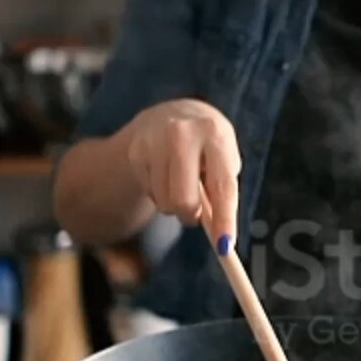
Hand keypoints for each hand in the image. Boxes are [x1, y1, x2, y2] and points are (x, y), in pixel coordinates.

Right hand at [124, 99, 241, 253]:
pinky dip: (159, 193)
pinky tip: (164, 173)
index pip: (222, 185)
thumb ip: (222, 194)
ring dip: (174, 205)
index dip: (225, 218)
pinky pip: (149, 192)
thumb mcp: (223, 161)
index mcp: (215, 133)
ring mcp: (154, 140)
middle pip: (184, 200)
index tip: (225, 245)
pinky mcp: (135, 150)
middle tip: (195, 213)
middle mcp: (183, 133)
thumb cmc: (208, 149)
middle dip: (190, 215)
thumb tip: (221, 241)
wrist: (174, 114)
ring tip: (180, 183)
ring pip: (164, 201)